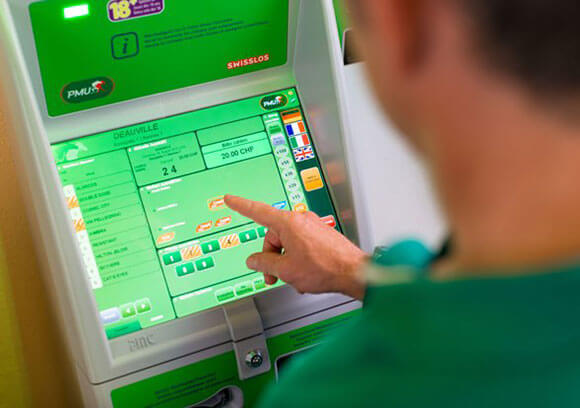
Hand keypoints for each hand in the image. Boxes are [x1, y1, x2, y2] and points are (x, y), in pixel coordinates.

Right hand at [225, 195, 367, 299]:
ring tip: (295, 278)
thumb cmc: (325, 268)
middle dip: (271, 258)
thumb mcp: (286, 270)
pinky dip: (298, 260)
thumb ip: (265, 264)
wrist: (355, 272)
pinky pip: (301, 245)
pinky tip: (305, 275)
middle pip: (274, 237)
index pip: (258, 211)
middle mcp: (300, 220)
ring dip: (286, 262)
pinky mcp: (321, 235)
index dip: (241, 205)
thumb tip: (254, 260)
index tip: (230, 199)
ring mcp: (312, 227)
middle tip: (273, 276)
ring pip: (288, 243)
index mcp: (288, 223)